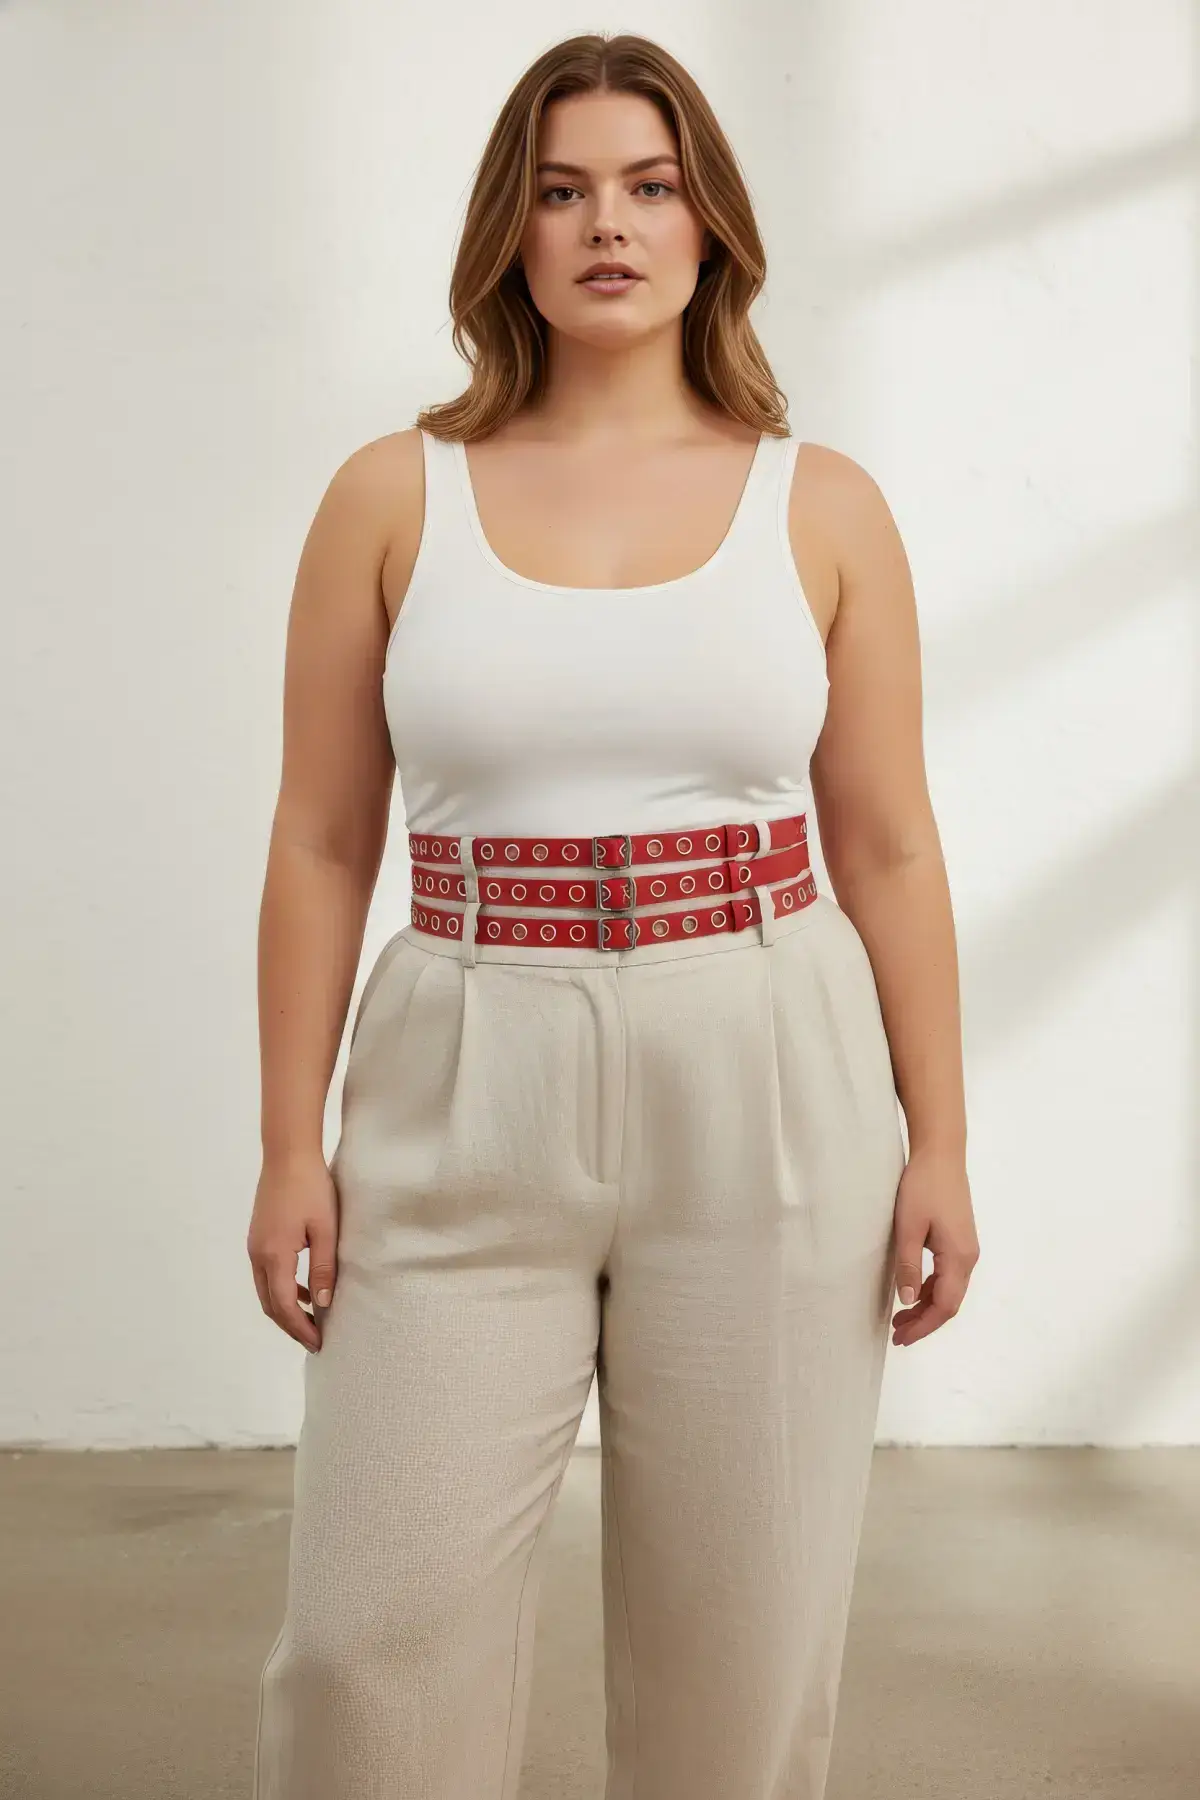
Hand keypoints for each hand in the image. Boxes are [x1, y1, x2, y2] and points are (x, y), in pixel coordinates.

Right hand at [247, 1154, 339, 1352]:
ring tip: (310, 1321)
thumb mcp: (325, 1230)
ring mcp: (255, 1245)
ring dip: (285, 1309)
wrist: (288, 1154)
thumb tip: (322, 1304)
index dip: (300, 1328)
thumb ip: (323, 1268)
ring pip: (266, 1290)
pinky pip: (267, 1274)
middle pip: (270, 1304)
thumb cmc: (311, 1188)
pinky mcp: (258, 1237)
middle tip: (314, 1340)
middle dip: (290, 1326)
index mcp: (274, 1255)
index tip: (318, 1343)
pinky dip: (282, 1289)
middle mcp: (258, 1254)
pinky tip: (304, 1290)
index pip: (284, 1306)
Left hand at [890, 1144, 978, 1345]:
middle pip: (949, 1302)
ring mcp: (966, 1248)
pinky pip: (948, 1275)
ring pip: (949, 1290)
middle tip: (897, 1334)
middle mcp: (968, 1257)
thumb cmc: (923, 1187)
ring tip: (900, 1318)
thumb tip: (907, 1301)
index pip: (944, 1306)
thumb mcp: (909, 1227)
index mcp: (958, 1257)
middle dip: (925, 1321)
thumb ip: (908, 1265)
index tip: (901, 1338)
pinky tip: (913, 1291)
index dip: (923, 1326)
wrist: (941, 1154)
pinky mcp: (959, 1240)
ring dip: (926, 1306)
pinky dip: (931, 1289)